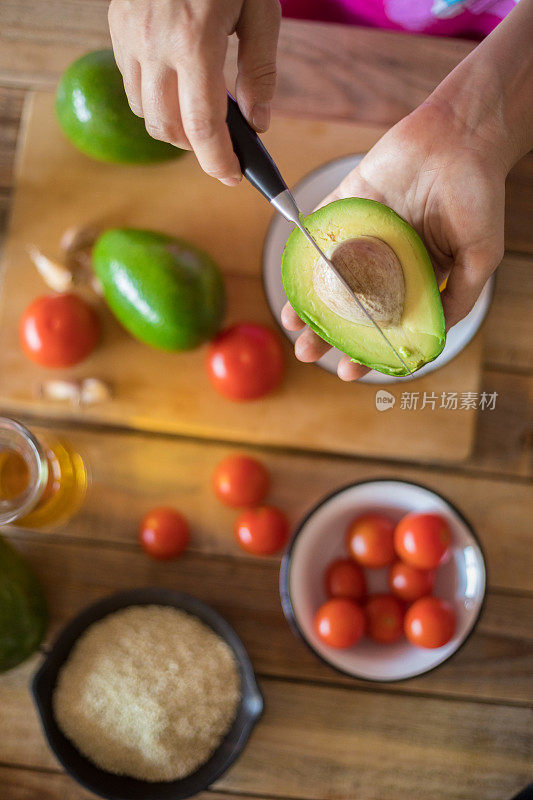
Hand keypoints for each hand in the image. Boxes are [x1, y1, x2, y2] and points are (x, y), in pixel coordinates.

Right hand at [108, 0, 280, 184]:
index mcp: (194, 42)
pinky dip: (154, 99)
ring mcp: (128, 36)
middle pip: (168, 129)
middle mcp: (153, 45)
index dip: (219, 162)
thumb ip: (261, 70)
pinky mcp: (116, 26)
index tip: (233, 177)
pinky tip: (176, 86)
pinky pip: (131, 83)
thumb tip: (259, 122)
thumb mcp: (260, 10)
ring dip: (173, 126)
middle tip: (222, 147)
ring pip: (144, 112)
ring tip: (199, 116)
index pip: (203, 127)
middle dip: (197, 149)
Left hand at [282, 97, 505, 380]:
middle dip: (327, 331)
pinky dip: (303, 256)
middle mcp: (386, 259)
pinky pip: (319, 233)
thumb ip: (456, 298)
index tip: (349, 370)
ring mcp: (364, 233)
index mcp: (416, 276)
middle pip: (349, 305)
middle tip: (306, 352)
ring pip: (328, 276)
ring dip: (308, 301)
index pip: (384, 322)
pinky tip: (292, 279)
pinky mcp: (347, 204)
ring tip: (292, 324)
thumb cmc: (477, 194)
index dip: (366, 349)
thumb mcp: (479, 256)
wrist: (463, 134)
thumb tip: (430, 337)